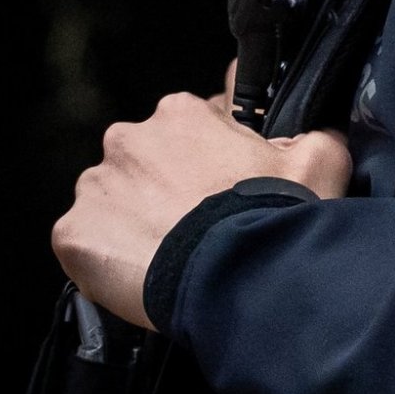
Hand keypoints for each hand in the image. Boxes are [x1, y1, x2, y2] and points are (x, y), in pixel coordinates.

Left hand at [52, 62, 350, 328]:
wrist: (238, 279)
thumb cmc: (275, 217)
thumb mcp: (321, 161)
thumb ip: (313, 134)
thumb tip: (313, 132)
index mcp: (181, 114)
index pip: (192, 127)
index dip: (212, 159)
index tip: (226, 189)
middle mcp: (128, 139)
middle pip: (145, 162)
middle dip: (168, 188)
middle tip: (202, 227)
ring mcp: (95, 188)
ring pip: (113, 202)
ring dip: (137, 222)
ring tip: (175, 256)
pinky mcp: (73, 236)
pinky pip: (87, 244)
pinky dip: (110, 258)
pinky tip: (145, 274)